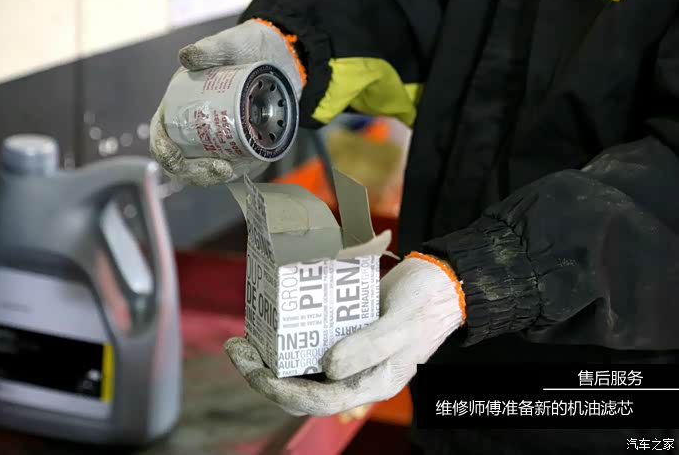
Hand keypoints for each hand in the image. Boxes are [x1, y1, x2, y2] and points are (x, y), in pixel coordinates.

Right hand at [149, 19, 304, 185]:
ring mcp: (217, 141)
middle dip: (196, 173)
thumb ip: (211, 48)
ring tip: (234, 169)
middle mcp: (194, 127)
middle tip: (219, 168)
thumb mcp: (230, 44)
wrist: (279, 56)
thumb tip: (187, 57)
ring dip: (219, 177)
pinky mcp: (240, 148)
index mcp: (180, 105)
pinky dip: (241, 172)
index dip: (162, 150)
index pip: (161, 135)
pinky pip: (236, 168)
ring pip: (209, 172)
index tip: (173, 155)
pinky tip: (251, 164)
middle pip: (183, 164)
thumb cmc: (246, 47)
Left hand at [224, 252, 465, 415]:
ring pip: (302, 367)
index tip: (256, 370)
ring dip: (271, 356)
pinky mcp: (344, 331)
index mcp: (373, 382)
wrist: (442, 279)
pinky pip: (311, 340)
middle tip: (237, 348)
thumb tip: (327, 368)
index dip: (283, 391)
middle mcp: (356, 373)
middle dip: (265, 374)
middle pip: (303, 388)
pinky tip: (271, 319)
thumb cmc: (428, 303)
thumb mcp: (402, 324)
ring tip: (244, 337)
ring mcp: (349, 353)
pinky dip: (288, 335)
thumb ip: (368, 346)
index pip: (320, 400)